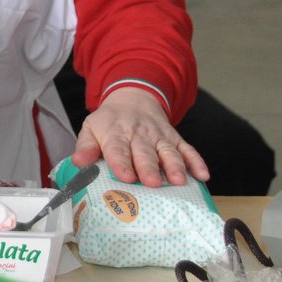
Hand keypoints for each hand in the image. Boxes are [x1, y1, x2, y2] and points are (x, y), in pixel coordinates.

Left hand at [72, 87, 209, 188]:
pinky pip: (187, 149)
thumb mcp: (91, 129)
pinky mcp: (175, 138)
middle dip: (149, 167)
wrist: (133, 98)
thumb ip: (85, 146)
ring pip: (168, 151)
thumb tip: (78, 162)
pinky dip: (197, 161)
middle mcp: (139, 135)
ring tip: (179, 181)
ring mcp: (159, 136)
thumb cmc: (109, 122)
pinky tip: (203, 175)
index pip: (117, 149)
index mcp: (115, 134)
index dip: (121, 162)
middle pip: (144, 152)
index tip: (125, 176)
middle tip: (152, 183)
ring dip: (175, 166)